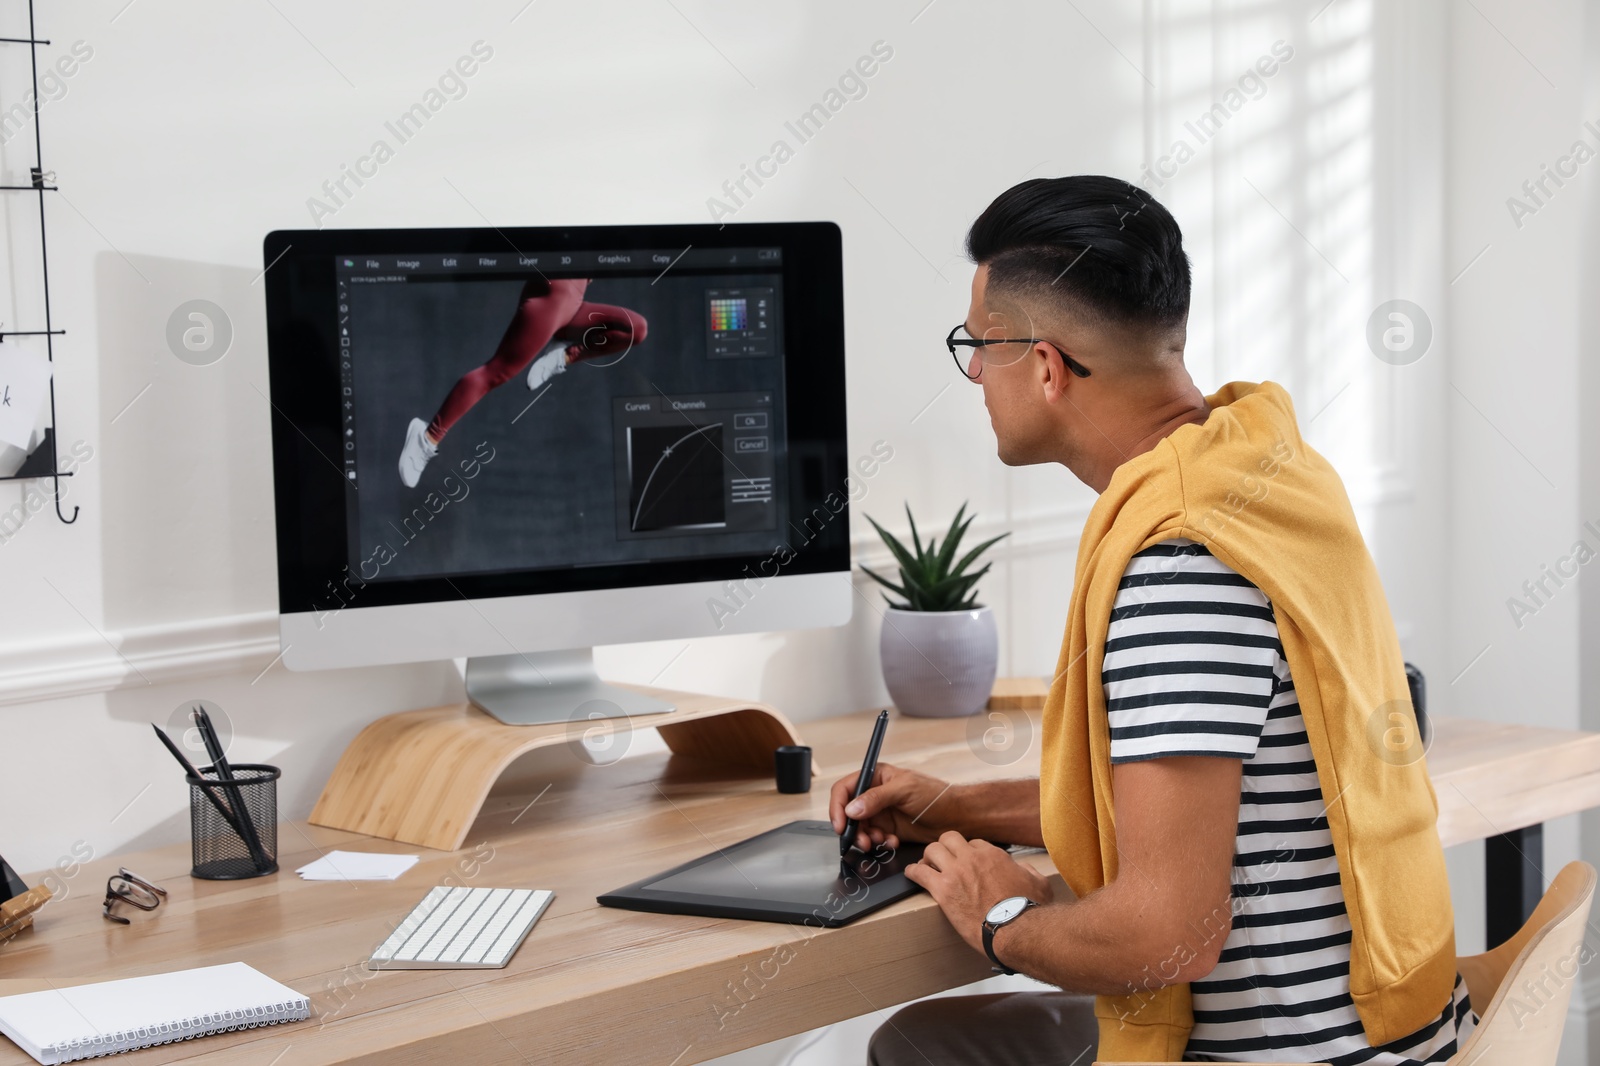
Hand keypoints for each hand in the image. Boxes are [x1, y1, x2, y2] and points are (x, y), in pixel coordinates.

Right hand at [828, 762, 950, 852]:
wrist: (956, 817)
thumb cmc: (935, 795)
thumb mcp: (904, 790)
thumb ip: (876, 798)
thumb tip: (851, 809)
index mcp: (875, 777)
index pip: (845, 789)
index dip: (838, 807)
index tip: (841, 824)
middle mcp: (874, 794)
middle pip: (848, 813)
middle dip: (853, 828)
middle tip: (862, 841)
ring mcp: (881, 813)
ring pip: (860, 828)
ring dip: (866, 838)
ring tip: (880, 841)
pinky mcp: (889, 829)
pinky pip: (874, 839)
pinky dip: (879, 843)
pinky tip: (892, 841)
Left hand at [904, 830, 1054, 956]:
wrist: (1016, 930)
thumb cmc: (1029, 910)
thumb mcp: (1039, 883)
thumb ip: (1029, 871)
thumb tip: (1023, 869)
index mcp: (994, 855)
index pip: (974, 843)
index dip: (968, 852)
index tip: (965, 862)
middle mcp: (973, 858)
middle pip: (950, 838)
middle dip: (945, 847)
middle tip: (942, 858)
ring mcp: (956, 872)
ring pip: (932, 850)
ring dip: (928, 857)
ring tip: (926, 866)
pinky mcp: (943, 890)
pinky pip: (919, 873)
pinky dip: (912, 872)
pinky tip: (911, 875)